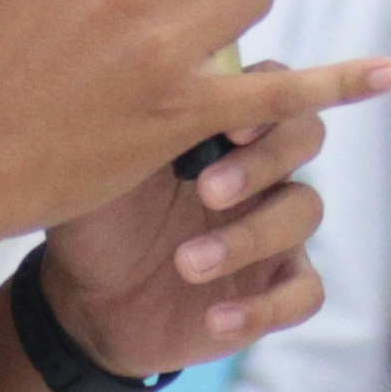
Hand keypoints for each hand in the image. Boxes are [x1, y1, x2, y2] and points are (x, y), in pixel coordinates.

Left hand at [33, 93, 333, 383]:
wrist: (84, 303)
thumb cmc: (97, 220)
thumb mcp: (104, 169)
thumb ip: (138, 123)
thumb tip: (150, 72)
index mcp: (220, 126)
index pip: (270, 89)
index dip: (265, 102)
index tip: (229, 129)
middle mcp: (258, 168)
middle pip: (304, 134)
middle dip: (262, 161)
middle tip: (207, 192)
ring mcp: (273, 227)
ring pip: (304, 211)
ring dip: (249, 238)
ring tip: (186, 265)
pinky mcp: (274, 287)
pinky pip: (306, 292)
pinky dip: (265, 307)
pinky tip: (216, 319)